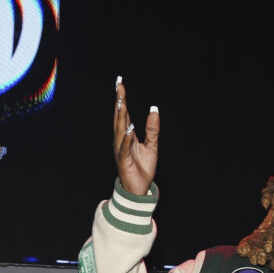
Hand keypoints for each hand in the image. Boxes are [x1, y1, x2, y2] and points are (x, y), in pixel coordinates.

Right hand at [113, 79, 159, 195]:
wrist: (139, 189)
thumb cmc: (142, 168)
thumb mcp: (152, 146)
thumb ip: (152, 129)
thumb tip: (154, 109)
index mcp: (127, 135)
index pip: (124, 113)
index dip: (122, 98)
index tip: (120, 83)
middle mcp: (121, 140)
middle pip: (120, 117)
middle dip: (119, 101)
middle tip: (119, 86)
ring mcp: (120, 150)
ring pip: (120, 130)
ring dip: (121, 116)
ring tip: (122, 103)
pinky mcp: (123, 160)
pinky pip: (124, 148)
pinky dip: (126, 138)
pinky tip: (128, 129)